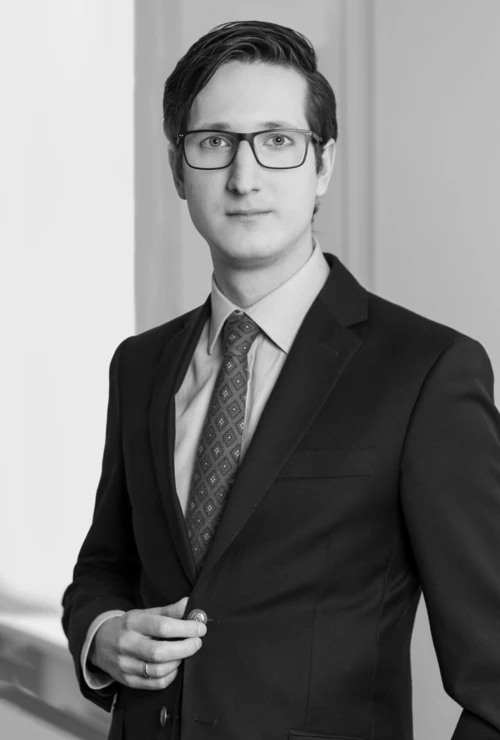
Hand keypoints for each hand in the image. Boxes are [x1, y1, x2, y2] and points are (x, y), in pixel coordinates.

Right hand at [89, 596, 205, 689]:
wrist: (100, 642)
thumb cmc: (129, 626)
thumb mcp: (145, 613)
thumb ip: (169, 610)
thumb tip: (190, 605)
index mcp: (133, 623)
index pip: (162, 626)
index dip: (185, 628)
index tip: (200, 628)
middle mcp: (127, 644)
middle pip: (160, 652)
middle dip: (185, 648)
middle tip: (197, 642)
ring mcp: (125, 665)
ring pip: (158, 670)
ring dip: (178, 662)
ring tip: (184, 653)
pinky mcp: (127, 680)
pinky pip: (154, 684)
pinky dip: (170, 676)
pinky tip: (174, 666)